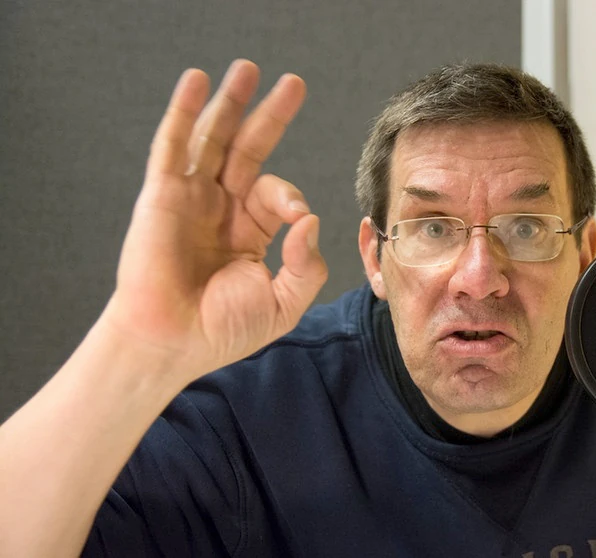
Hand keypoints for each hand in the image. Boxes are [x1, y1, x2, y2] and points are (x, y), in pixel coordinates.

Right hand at [103, 60, 327, 381]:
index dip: (290, 196)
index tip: (296, 217)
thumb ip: (306, 264)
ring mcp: (190, 198)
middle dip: (270, 116)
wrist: (172, 342)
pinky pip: (172, 145)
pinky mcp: (162, 195)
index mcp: (249, 231)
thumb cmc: (222, 329)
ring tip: (246, 68)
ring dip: (229, 102)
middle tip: (294, 83)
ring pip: (213, 139)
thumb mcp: (284, 302)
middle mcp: (220, 208)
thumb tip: (311, 219)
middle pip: (248, 150)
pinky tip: (197, 82)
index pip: (276, 195)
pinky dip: (184, 112)